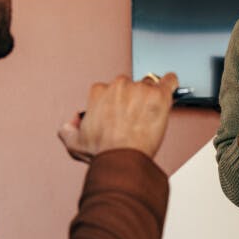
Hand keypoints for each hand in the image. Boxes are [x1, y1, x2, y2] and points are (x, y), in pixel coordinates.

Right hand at [57, 73, 178, 161]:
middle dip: (131, 98)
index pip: (108, 89)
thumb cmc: (103, 151)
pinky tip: (169, 85)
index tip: (116, 113)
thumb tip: (70, 124)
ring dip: (149, 97)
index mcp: (99, 91)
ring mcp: (140, 89)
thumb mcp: (75, 143)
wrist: (122, 158)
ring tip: (150, 113)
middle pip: (129, 85)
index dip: (113, 102)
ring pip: (148, 85)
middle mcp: (119, 85)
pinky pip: (169, 81)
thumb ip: (68, 129)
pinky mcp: (159, 95)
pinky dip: (170, 83)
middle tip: (134, 117)